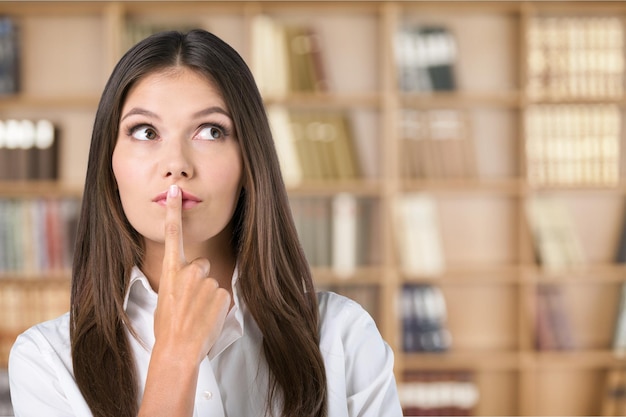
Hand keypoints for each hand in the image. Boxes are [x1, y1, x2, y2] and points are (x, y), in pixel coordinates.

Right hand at [153, 184, 230, 364]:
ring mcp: (207, 282)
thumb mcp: (165, 299)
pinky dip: (217, 306)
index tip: (176, 192)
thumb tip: (187, 282)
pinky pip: (222, 295)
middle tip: (190, 302)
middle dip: (199, 279)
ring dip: (208, 296)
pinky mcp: (223, 293)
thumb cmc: (167, 327)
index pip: (172, 235)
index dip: (174, 212)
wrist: (177, 350)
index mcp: (171, 271)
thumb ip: (178, 282)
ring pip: (212, 283)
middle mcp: (189, 272)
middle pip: (201, 265)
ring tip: (197, 314)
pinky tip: (207, 318)